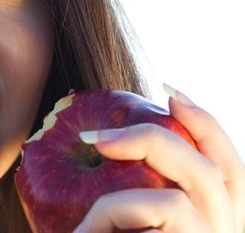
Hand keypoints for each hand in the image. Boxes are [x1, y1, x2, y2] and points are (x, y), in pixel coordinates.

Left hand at [73, 84, 244, 232]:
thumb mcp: (133, 218)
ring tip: (81, 228)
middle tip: (94, 137)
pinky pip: (143, 225)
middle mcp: (224, 231)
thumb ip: (139, 190)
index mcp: (218, 218)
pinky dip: (107, 222)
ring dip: (115, 205)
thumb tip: (99, 140)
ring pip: (173, 202)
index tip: (170, 93)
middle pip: (208, 171)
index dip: (205, 124)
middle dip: (150, 141)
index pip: (229, 166)